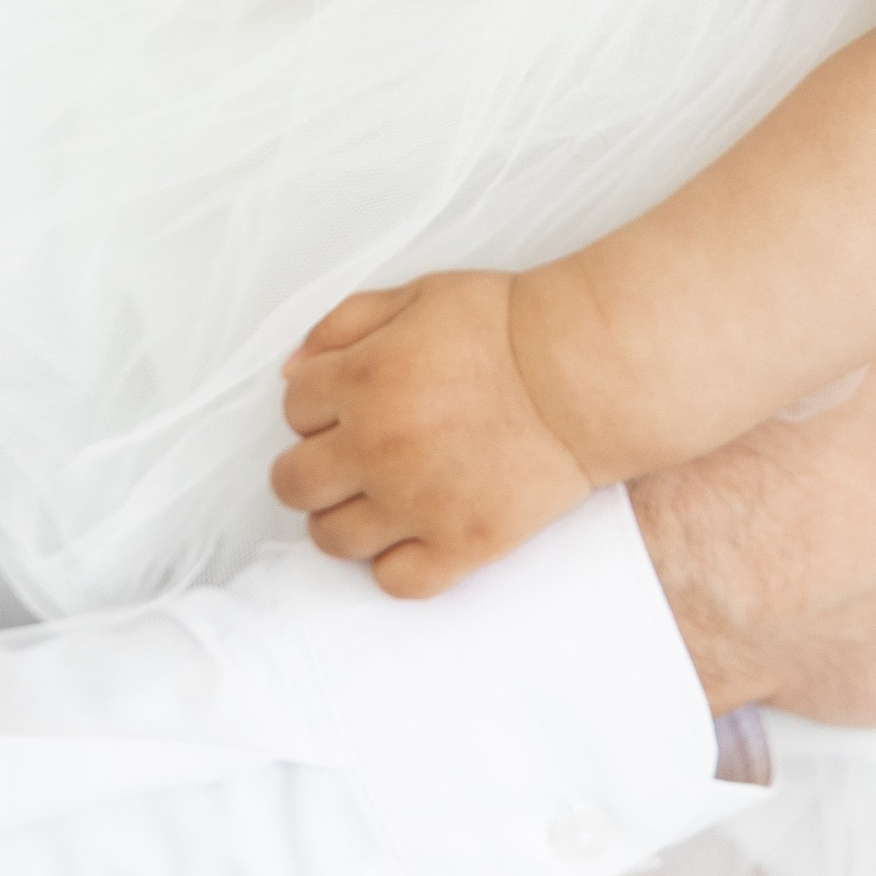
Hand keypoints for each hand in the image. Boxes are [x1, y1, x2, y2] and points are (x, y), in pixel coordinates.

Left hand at [273, 274, 589, 594]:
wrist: (583, 372)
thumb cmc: (506, 325)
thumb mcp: (417, 295)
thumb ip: (345, 322)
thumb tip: (294, 369)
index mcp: (362, 379)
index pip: (292, 409)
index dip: (315, 405)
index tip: (343, 405)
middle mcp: (377, 447)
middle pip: (293, 483)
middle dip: (309, 467)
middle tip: (345, 459)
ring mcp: (416, 503)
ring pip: (331, 538)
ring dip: (341, 518)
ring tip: (374, 499)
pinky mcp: (461, 544)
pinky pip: (395, 581)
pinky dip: (393, 564)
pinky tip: (411, 535)